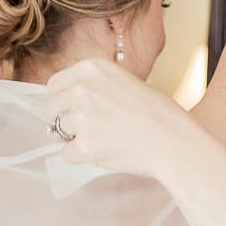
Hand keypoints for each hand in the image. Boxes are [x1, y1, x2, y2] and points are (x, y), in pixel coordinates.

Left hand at [45, 58, 181, 175]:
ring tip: (104, 138)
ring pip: (59, 131)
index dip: (62, 100)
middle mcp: (83, 89)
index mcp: (92, 68)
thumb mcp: (123, 81)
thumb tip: (67, 100)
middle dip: (64, 119)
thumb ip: (94, 85)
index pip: (54, 84)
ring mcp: (82, 117)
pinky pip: (67, 154)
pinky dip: (81, 157)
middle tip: (87, 127)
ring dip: (75, 138)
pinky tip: (105, 151)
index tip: (72, 109)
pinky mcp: (85, 145)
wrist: (173, 139)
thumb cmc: (157, 113)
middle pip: (51, 108)